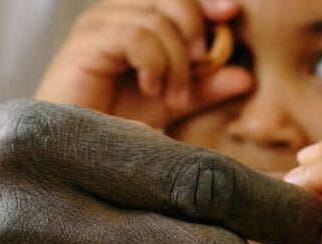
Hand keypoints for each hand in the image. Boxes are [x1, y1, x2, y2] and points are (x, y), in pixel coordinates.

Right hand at [35, 0, 250, 127]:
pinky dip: (154, 63)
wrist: (75, 152)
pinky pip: (136, 36)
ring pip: (156, 19)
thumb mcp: (171, 103)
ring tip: (171, 94)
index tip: (230, 14)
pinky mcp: (84, 45)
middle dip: (194, 28)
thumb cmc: (116, 126)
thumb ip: (205, 87)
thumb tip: (245, 75)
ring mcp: (96, 27)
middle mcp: (112, 14)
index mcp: (131, 19)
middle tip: (200, 66)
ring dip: (176, 60)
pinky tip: (151, 88)